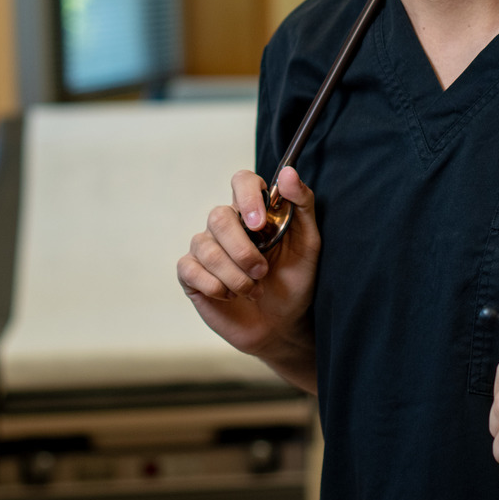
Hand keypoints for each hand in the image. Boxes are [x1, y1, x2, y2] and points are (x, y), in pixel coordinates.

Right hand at [176, 167, 319, 383]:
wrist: (282, 325)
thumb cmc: (294, 282)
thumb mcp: (308, 244)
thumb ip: (302, 204)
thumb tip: (288, 173)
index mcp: (254, 212)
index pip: (241, 181)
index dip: (247, 196)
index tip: (259, 224)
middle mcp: (226, 225)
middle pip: (219, 217)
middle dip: (243, 251)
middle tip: (263, 271)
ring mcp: (206, 248)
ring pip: (205, 246)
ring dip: (234, 275)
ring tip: (252, 289)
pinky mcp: (191, 273)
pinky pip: (189, 268)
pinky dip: (214, 286)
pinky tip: (230, 296)